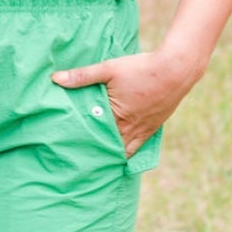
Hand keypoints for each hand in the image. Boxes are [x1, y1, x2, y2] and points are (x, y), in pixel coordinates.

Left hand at [52, 46, 199, 157]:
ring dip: (111, 154)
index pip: (94, 135)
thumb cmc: (141, 69)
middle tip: (79, 161)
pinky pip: (139, 146)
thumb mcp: (108, 69)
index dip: (81, 142)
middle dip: (95, 152)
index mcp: (116, 116)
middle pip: (109, 146)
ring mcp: (143, 129)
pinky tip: (121, 156)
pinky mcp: (154, 127)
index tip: (68, 150)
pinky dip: (129, 152)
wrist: (176, 70)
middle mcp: (130, 128)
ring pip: (124, 150)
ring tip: (97, 163)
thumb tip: (55, 79)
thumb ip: (82, 76)